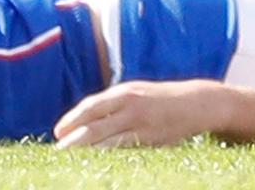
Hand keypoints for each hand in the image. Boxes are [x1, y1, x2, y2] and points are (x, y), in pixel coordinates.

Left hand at [54, 80, 223, 148]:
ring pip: (105, 140)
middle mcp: (129, 104)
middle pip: (93, 125)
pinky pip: (123, 149)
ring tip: (70, 161)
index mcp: (124, 92)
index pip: (90, 106)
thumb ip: (116, 104)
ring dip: (85, 151)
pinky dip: (107, 156)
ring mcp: (140, 122)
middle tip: (57, 152)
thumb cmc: (163, 99)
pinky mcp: (150, 138)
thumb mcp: (138, 92)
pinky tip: (98, 163)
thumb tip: (88, 119)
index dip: (71, 120)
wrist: (197, 102)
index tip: (58, 132)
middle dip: (72, 140)